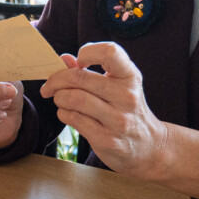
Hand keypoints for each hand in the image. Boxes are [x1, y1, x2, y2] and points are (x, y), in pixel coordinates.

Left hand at [39, 42, 166, 177]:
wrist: (148, 146)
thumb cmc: (127, 110)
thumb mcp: (118, 85)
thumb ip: (91, 70)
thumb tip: (64, 59)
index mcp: (131, 76)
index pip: (109, 52)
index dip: (88, 52)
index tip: (79, 61)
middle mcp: (127, 96)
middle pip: (80, 77)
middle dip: (57, 80)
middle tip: (50, 86)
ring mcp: (118, 120)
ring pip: (74, 99)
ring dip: (59, 97)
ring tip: (59, 99)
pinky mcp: (106, 139)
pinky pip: (74, 119)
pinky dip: (63, 113)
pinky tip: (67, 113)